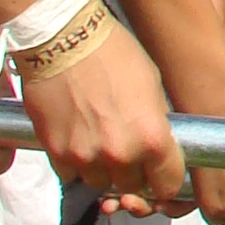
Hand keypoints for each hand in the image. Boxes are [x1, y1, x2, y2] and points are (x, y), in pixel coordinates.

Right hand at [19, 22, 188, 206]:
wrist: (62, 38)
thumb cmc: (113, 52)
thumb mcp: (152, 86)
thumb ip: (155, 125)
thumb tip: (157, 147)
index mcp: (152, 138)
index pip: (168, 185)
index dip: (166, 179)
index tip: (160, 172)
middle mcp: (120, 155)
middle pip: (131, 186)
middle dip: (132, 172)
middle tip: (126, 149)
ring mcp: (85, 157)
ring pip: (99, 182)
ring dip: (102, 168)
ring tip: (98, 139)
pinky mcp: (56, 152)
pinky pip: (70, 172)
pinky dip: (74, 161)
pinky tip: (76, 137)